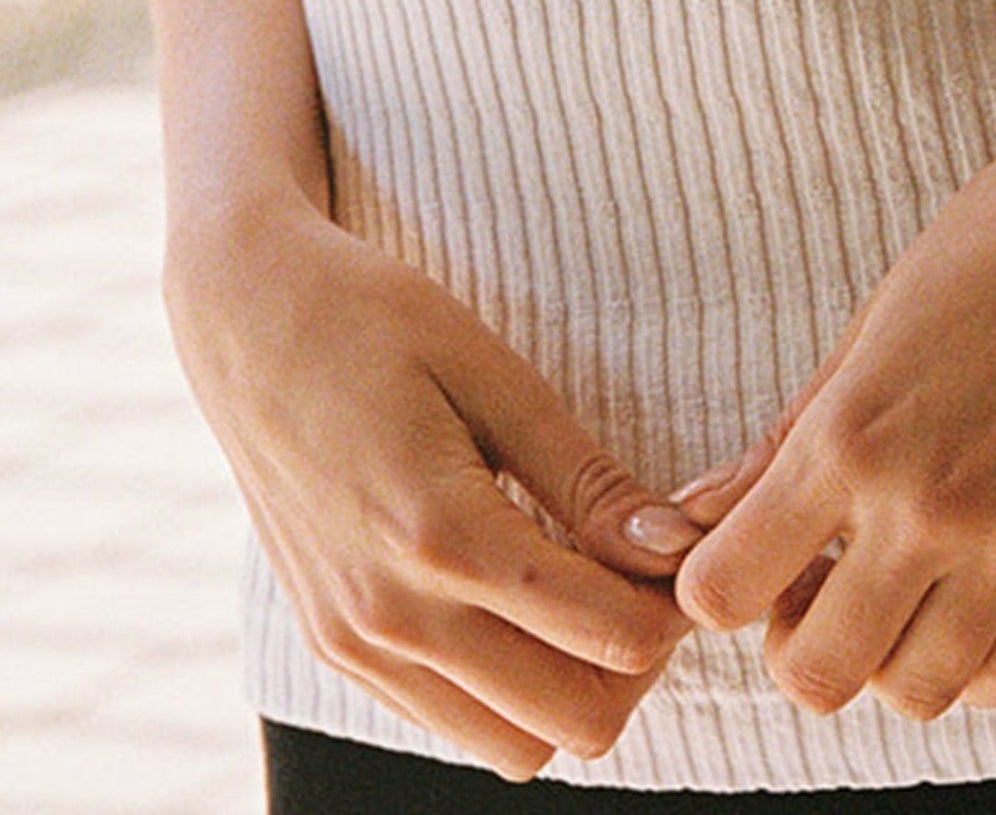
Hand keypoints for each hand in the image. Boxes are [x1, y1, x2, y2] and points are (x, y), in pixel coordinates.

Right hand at [165, 202, 701, 778]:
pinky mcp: (335, 646)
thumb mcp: (493, 373)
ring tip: (582, 588)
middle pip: (573, 722)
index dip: (672, 604)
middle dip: (635, 663)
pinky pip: (449, 721)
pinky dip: (506, 688)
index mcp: (442, 534)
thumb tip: (675, 547)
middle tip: (641, 574)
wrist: (245, 318)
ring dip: (571, 687)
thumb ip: (586, 476)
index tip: (682, 547)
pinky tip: (516, 598)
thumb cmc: (376, 319)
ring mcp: (356, 643)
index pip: (607, 637)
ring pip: (512, 746)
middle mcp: (392, 615)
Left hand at [672, 91, 995, 722]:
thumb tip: (696, 511)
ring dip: (891, 658)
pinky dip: (978, 663)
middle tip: (822, 586)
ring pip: (916, 693)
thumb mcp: (875, 315)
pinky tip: (973, 598)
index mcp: (851, 432)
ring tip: (904, 586)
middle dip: (798, 646)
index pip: (723, 590)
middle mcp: (925, 506)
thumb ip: (786, 434)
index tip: (750, 557)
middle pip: (816, 676)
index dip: (719, 588)